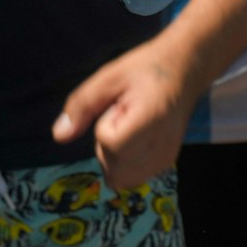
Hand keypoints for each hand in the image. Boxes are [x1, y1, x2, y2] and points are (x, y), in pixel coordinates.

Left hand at [53, 40, 192, 190]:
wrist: (187, 67)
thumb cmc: (147, 67)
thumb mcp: (110, 76)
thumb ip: (82, 105)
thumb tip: (59, 135)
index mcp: (150, 119)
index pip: (110, 143)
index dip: (105, 125)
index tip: (121, 105)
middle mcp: (162, 145)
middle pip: (113, 167)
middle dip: (107, 145)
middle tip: (124, 116)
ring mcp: (166, 157)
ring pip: (120, 179)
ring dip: (114, 158)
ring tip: (129, 128)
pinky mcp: (167, 161)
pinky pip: (132, 177)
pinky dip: (125, 164)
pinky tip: (136, 139)